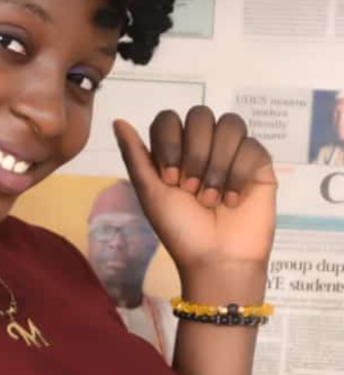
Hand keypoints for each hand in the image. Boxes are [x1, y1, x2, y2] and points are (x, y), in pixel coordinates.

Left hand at [114, 106, 277, 299]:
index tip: (169, 179)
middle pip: (200, 115)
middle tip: (191, 190)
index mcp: (175, 151)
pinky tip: (233, 200)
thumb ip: (135, 156)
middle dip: (194, 154)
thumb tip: (117, 120)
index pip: (169, 119)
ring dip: (217, 165)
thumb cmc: (180, 230)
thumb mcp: (150, 193)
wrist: (214, 259)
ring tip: (212, 200)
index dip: (169, 143)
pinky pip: (252, 147)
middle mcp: (204, 147)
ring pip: (230, 125)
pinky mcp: (259, 164)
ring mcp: (232, 153)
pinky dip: (239, 175)